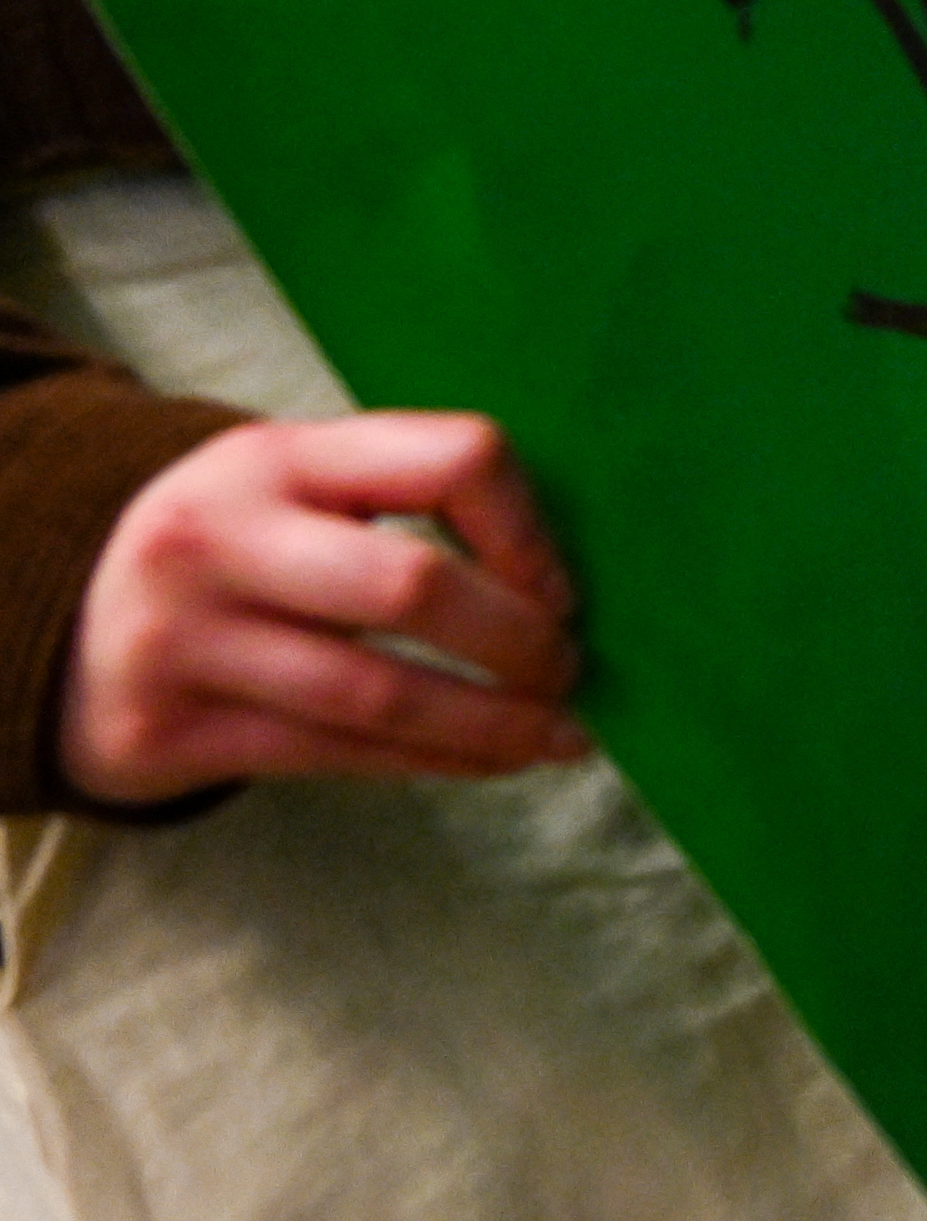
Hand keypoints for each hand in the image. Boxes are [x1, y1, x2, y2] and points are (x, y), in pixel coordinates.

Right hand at [58, 413, 588, 807]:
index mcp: (278, 457)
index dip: (529, 531)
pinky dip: (436, 764)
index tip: (560, 590)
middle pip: (413, 587)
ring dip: (493, 724)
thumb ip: (408, 504)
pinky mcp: (166, 734)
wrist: (61, 623)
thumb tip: (565, 590)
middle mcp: (219, 538)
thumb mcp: (300, 492)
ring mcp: (182, 640)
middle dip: (519, 641)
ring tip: (559, 735)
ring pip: (378, 694)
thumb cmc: (240, 553)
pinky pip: (336, 757)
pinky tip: (495, 763)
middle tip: (569, 669)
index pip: (453, 460)